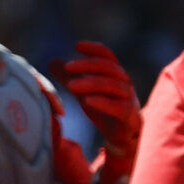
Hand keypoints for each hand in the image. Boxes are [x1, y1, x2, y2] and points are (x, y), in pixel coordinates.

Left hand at [57, 41, 141, 183]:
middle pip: (109, 68)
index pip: (107, 56)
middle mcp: (125, 84)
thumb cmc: (104, 110)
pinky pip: (119, 107)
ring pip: (114, 86)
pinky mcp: (130, 117)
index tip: (76, 46)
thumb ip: (70, 78)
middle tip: (67, 67)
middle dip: (88, 65)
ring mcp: (129, 100)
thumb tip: (53, 61)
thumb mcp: (84, 92)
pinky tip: (86, 101)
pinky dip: (103, 102)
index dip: (93, 49)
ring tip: (71, 86)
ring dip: (92, 83)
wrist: (122, 137)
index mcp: (115, 75)